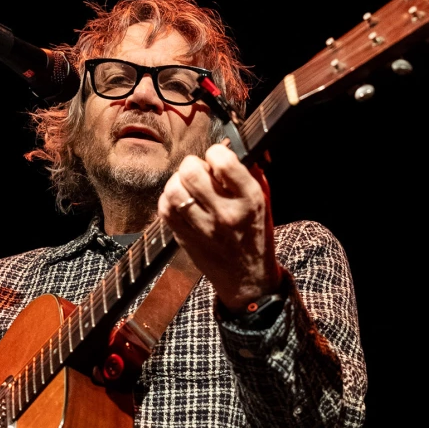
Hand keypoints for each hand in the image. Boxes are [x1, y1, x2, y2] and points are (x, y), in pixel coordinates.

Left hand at [158, 144, 280, 312]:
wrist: (247, 279)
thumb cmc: (255, 235)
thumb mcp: (264, 201)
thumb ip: (250, 173)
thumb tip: (230, 148)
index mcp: (250, 200)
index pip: (223, 162)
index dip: (216, 154)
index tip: (217, 159)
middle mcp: (225, 214)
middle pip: (191, 172)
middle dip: (193, 165)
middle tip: (199, 172)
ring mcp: (202, 228)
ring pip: (173, 190)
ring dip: (177, 181)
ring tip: (187, 186)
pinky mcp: (184, 239)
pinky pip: (164, 209)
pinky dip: (168, 199)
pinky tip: (179, 201)